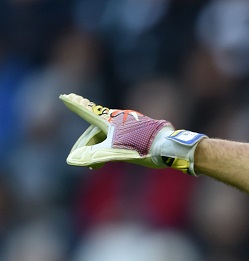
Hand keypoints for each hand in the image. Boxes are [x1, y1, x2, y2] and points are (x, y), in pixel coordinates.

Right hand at [59, 93, 205, 174]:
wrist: (170, 146)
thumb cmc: (143, 148)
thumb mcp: (115, 152)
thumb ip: (93, 155)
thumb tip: (72, 161)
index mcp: (110, 120)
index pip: (87, 111)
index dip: (76, 105)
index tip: (65, 96)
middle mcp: (119, 118)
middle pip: (96, 129)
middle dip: (85, 144)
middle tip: (78, 158)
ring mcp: (130, 123)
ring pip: (108, 134)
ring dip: (98, 147)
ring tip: (95, 164)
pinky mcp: (140, 129)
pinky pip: (119, 135)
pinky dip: (111, 145)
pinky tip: (113, 154)